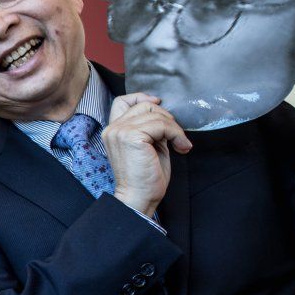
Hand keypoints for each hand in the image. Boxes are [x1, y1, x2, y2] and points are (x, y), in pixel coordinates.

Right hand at [104, 94, 191, 218]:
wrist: (139, 197)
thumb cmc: (145, 177)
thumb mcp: (148, 145)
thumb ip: (151, 128)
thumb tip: (164, 114)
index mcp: (114, 131)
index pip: (122, 101)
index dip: (141, 97)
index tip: (159, 105)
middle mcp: (113, 129)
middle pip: (145, 105)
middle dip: (167, 118)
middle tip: (176, 137)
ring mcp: (120, 132)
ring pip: (156, 114)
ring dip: (175, 128)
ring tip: (180, 145)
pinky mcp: (131, 137)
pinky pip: (161, 125)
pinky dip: (176, 135)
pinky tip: (181, 148)